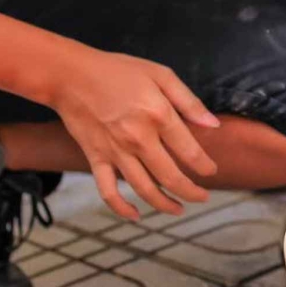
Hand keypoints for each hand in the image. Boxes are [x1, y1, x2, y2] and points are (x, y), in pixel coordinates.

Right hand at [50, 50, 221, 220]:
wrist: (71, 75)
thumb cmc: (119, 71)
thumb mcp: (161, 75)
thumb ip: (189, 102)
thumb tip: (214, 125)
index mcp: (158, 116)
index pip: (190, 152)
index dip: (204, 166)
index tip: (211, 172)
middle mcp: (139, 139)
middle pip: (170, 177)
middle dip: (191, 192)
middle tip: (203, 197)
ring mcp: (116, 151)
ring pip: (144, 189)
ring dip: (164, 205)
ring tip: (178, 210)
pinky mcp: (95, 158)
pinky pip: (108, 191)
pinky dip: (121, 207)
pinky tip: (135, 215)